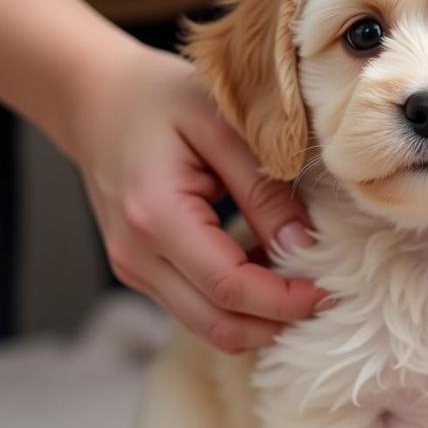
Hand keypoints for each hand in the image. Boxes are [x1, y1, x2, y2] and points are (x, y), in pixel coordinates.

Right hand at [72, 43, 327, 352]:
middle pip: (221, 325)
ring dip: (262, 321)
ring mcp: (135, 270)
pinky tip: (269, 275)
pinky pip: (200, 310)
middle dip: (280, 323)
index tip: (331, 291)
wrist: (96, 99)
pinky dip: (241, 307)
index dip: (286, 301)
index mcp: (156, 215)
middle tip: (328, 299)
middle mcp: (137, 256)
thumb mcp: (222, 126)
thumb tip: (303, 245)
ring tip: (303, 288)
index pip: (230, 287)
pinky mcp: (142, 274)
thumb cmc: (161, 100)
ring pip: (210, 328)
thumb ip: (263, 189)